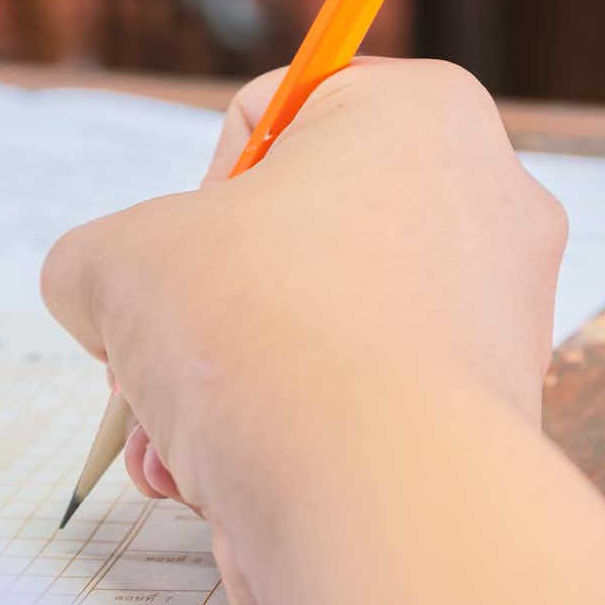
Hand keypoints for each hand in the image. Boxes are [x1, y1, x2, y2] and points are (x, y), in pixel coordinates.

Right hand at [42, 59, 566, 604]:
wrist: (378, 491)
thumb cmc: (265, 330)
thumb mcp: (120, 259)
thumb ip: (100, 258)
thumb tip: (103, 299)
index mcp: (424, 112)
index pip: (285, 113)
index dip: (207, 186)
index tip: (182, 249)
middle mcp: (491, 198)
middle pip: (306, 238)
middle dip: (209, 311)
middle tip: (156, 364)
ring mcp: (504, 310)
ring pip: (330, 330)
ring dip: (234, 387)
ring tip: (177, 445)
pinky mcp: (497, 410)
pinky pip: (373, 404)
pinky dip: (298, 438)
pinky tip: (231, 486)